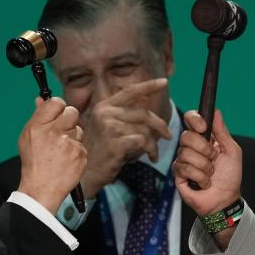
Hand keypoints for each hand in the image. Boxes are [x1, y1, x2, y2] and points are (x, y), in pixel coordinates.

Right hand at [17, 96, 86, 212]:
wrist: (41, 188)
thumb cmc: (34, 162)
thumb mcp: (28, 137)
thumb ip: (38, 117)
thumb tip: (41, 99)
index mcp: (38, 126)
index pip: (56, 102)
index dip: (58, 107)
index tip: (57, 114)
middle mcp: (53, 132)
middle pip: (72, 112)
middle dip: (68, 119)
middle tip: (61, 131)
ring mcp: (69, 143)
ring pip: (78, 129)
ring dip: (72, 137)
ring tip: (61, 151)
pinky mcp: (80, 154)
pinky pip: (81, 145)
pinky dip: (76, 152)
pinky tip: (66, 160)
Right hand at [79, 79, 171, 197]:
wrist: (85, 172)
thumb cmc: (100, 151)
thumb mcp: (107, 127)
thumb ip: (124, 115)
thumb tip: (146, 102)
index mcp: (104, 106)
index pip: (130, 91)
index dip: (148, 86)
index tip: (164, 82)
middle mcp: (105, 113)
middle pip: (143, 113)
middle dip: (160, 125)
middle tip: (168, 136)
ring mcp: (109, 128)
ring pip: (144, 130)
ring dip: (154, 144)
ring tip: (153, 154)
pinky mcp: (114, 143)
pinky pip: (142, 142)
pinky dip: (150, 150)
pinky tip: (149, 157)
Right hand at [173, 108, 241, 216]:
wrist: (225, 199)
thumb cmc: (230, 176)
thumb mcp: (232, 151)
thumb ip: (222, 131)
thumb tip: (216, 111)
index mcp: (204, 138)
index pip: (191, 119)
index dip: (194, 120)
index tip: (204, 128)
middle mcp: (191, 146)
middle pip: (186, 136)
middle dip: (204, 149)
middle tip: (213, 159)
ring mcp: (183, 160)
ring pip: (186, 153)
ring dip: (204, 167)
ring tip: (210, 175)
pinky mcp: (178, 174)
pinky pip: (184, 168)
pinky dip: (199, 177)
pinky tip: (204, 183)